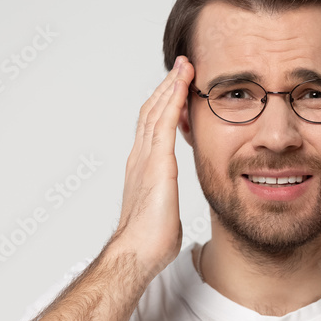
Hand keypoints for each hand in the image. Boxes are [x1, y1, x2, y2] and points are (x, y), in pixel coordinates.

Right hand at [111, 55, 194, 278]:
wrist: (137, 253)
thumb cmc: (149, 242)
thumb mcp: (161, 213)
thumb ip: (163, 202)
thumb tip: (167, 210)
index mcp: (142, 168)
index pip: (152, 128)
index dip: (163, 105)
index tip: (175, 88)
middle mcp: (140, 158)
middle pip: (152, 112)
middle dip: (166, 87)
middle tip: (181, 66)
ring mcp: (146, 159)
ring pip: (157, 111)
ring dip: (170, 86)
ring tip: (184, 66)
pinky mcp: (157, 163)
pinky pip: (165, 122)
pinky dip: (173, 99)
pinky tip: (183, 84)